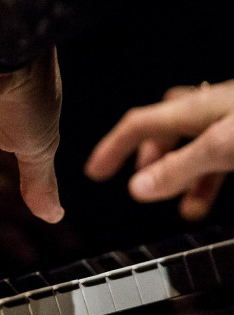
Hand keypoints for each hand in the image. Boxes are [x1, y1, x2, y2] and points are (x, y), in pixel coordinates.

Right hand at [85, 80, 233, 220]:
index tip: (95, 172)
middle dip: (150, 158)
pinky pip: (224, 150)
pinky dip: (212, 173)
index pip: (137, 125)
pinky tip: (215, 189)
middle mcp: (211, 108)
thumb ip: (179, 168)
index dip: (112, 148)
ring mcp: (232, 116)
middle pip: (167, 129)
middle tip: (143, 182)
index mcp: (193, 108)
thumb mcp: (218, 148)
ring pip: (198, 143)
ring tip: (186, 206)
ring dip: (186, 175)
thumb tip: (136, 188)